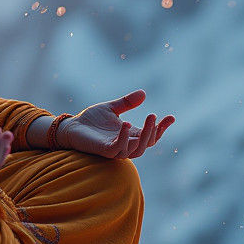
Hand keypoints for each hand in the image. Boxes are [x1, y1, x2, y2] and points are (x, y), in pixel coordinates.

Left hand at [57, 90, 173, 159]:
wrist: (72, 127)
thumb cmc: (91, 120)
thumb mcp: (111, 108)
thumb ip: (127, 103)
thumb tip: (143, 93)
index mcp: (130, 134)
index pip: (152, 135)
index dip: (162, 128)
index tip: (171, 117)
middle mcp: (126, 143)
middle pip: (147, 143)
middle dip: (154, 131)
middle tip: (155, 115)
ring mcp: (116, 149)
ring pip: (137, 149)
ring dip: (144, 135)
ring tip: (149, 118)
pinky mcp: (105, 150)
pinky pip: (119, 148)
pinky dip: (124, 137)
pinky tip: (126, 123)